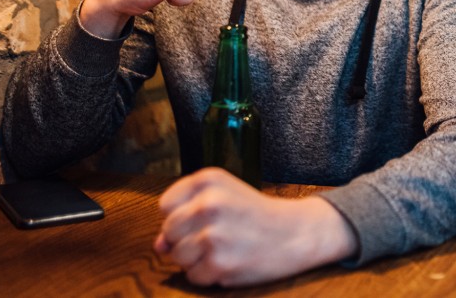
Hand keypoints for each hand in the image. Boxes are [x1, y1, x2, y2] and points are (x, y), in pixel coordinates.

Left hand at [154, 168, 357, 286]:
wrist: (297, 233)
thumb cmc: (257, 215)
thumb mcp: (224, 197)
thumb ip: (187, 214)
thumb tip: (159, 246)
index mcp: (209, 180)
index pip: (165, 205)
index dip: (181, 216)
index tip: (206, 217)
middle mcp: (209, 203)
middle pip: (168, 232)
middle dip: (186, 239)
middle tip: (218, 235)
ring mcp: (214, 234)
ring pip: (177, 256)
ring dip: (196, 259)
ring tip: (225, 248)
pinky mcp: (220, 263)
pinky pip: (193, 276)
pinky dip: (208, 275)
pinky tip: (231, 261)